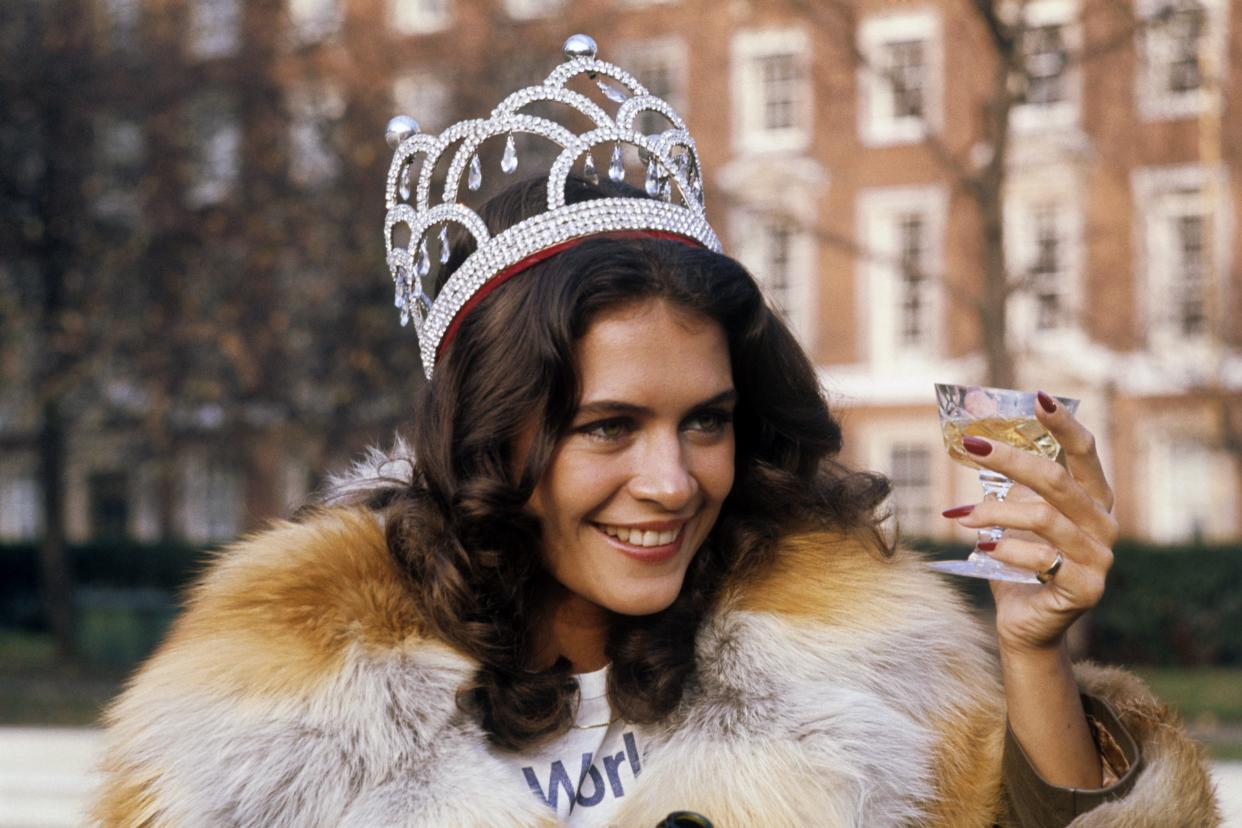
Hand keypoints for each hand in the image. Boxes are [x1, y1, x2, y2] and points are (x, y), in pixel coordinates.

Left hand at [946, 391, 1118, 656]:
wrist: (1025, 624)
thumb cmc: (1018, 563)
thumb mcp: (1014, 516)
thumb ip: (1007, 484)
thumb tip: (975, 440)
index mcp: (1093, 501)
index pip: (1085, 454)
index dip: (1064, 425)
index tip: (1039, 398)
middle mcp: (1104, 525)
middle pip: (1056, 480)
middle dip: (1010, 458)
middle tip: (970, 446)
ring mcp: (1099, 558)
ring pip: (1043, 518)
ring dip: (994, 512)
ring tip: (960, 516)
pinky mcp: (1085, 588)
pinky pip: (1040, 559)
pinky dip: (1005, 550)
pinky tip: (981, 547)